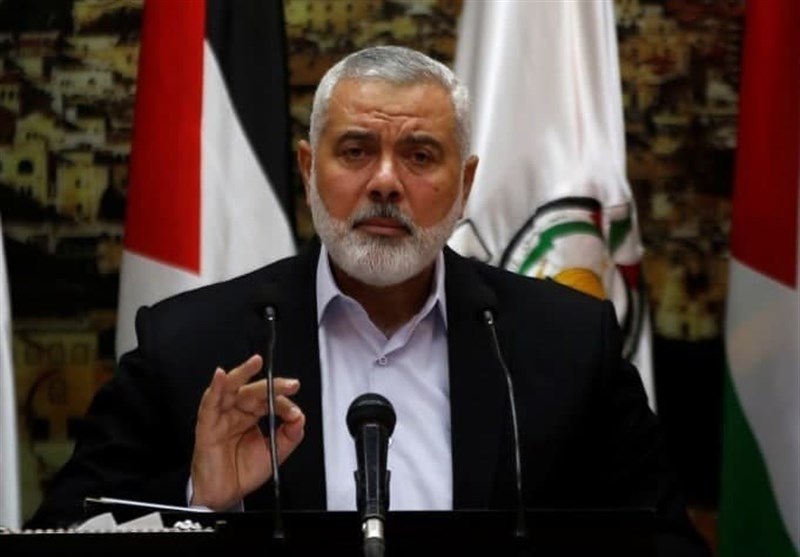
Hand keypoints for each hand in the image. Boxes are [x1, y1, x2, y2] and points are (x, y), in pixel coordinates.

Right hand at [190, 354, 304, 509]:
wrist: (224, 495)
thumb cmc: (242, 472)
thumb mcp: (275, 452)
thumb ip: (290, 435)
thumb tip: (299, 417)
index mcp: (251, 415)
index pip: (269, 400)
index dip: (284, 402)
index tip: (295, 412)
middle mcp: (236, 412)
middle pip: (253, 390)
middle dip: (271, 385)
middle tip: (289, 385)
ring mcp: (221, 416)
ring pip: (231, 388)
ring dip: (242, 373)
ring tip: (256, 362)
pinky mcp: (207, 425)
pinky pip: (210, 403)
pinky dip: (215, 388)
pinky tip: (221, 376)